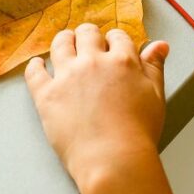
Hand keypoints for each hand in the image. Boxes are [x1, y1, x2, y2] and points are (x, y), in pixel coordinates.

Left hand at [26, 24, 171, 193]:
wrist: (113, 159)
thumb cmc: (137, 134)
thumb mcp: (155, 96)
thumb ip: (154, 67)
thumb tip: (159, 45)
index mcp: (121, 61)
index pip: (117, 36)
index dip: (115, 40)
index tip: (112, 45)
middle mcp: (92, 63)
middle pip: (86, 34)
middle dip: (88, 35)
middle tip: (87, 41)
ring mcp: (66, 77)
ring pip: (60, 44)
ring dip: (63, 41)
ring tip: (64, 43)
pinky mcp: (46, 94)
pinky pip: (34, 72)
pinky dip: (35, 66)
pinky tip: (38, 65)